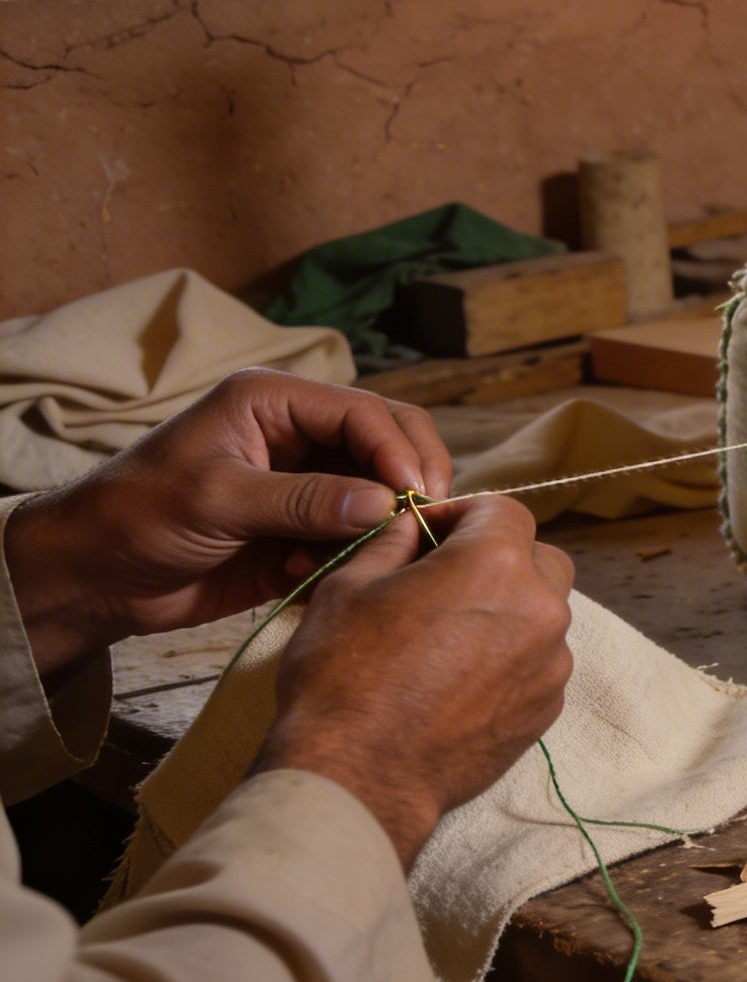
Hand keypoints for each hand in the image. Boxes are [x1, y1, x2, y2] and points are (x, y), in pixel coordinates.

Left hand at [2, 370, 452, 677]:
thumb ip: (302, 499)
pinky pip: (353, 537)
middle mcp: (301, 435)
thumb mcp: (217, 498)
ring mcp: (306, 484)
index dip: (397, 449)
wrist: (93, 578)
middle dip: (405, 481)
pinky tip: (306, 575)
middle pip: (386, 443)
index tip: (414, 496)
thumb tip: (384, 503)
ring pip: (377, 494)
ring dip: (373, 527)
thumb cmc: (138, 515)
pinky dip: (347, 557)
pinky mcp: (304, 530)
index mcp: (277, 403)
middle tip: (420, 523)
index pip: (364, 412)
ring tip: (347, 556)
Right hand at [254, 495, 574, 867]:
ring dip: (507, 612)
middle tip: (446, 582)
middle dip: (500, 559)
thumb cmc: (342, 676)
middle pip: (538, 559)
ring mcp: (550, 662)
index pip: (503, 510)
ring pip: (542, 613)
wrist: (357, 777)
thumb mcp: (350, 586)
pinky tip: (459, 681)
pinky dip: (510, 659)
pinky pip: (538, 663)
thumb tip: (414, 526)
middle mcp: (540, 607)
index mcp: (496, 563)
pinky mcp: (546, 708)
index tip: (430, 534)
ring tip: (449, 638)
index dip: (464, 515)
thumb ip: (394, 542)